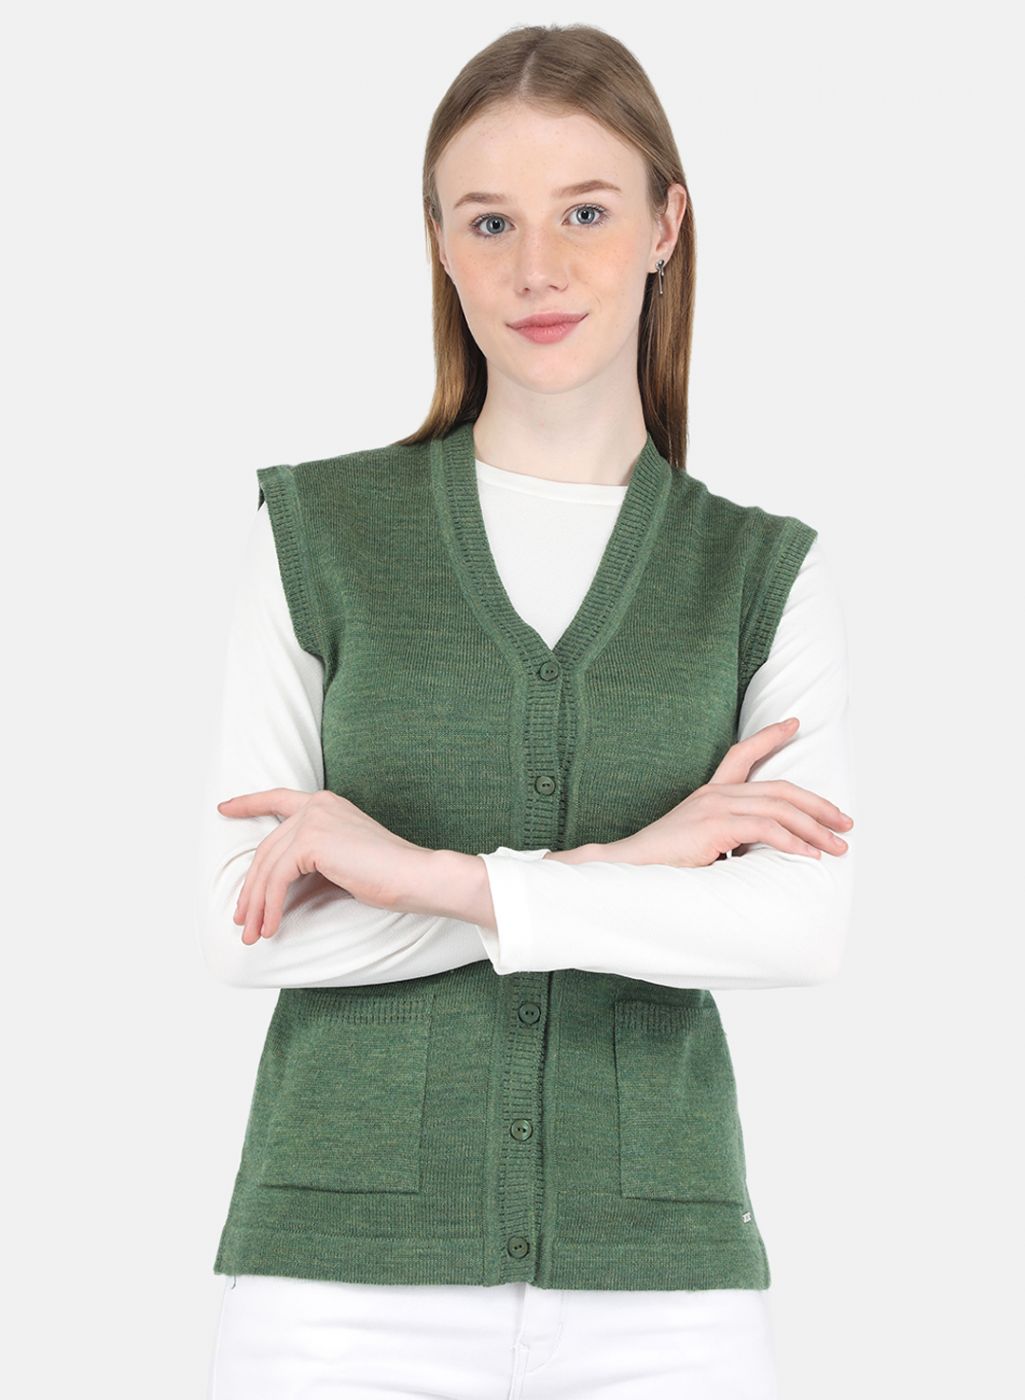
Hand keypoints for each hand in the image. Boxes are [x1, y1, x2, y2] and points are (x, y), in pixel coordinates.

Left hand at [216, 788, 428, 943]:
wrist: (414, 876)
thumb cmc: (387, 875)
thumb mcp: (341, 859)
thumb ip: (312, 857)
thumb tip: (277, 882)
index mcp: (325, 803)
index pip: (278, 798)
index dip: (248, 804)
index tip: (224, 808)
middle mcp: (316, 805)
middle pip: (266, 849)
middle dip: (251, 889)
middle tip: (242, 920)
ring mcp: (313, 819)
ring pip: (267, 866)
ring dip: (257, 904)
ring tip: (253, 932)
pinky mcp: (311, 840)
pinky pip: (278, 878)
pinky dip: (271, 906)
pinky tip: (272, 927)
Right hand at [595, 717, 853, 869]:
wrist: (625, 869)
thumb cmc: (660, 866)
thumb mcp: (702, 846)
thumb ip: (730, 840)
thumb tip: (764, 852)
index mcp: (709, 794)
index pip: (742, 754)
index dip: (770, 736)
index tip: (794, 724)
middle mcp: (714, 793)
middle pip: (780, 788)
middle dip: (819, 805)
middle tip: (845, 823)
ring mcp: (714, 806)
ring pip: (780, 808)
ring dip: (815, 828)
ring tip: (837, 845)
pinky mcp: (715, 825)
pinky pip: (766, 829)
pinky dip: (793, 842)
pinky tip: (808, 855)